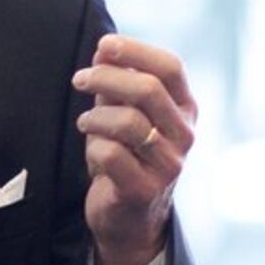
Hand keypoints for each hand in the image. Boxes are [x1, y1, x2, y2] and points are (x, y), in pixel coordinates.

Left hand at [72, 33, 195, 264]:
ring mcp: (168, 165)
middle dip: (107, 78)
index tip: (103, 45)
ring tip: (84, 123)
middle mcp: (184, 136)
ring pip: (129, 122)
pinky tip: (92, 152)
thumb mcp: (123, 116)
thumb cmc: (124, 159)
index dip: (136, 51)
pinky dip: (94, 147)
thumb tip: (104, 49)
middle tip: (80, 79)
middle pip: (148, 90)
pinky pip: (112, 154)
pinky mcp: (144, 190)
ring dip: (96, 116)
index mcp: (185, 110)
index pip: (170, 68)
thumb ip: (117, 85)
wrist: (128, 219)